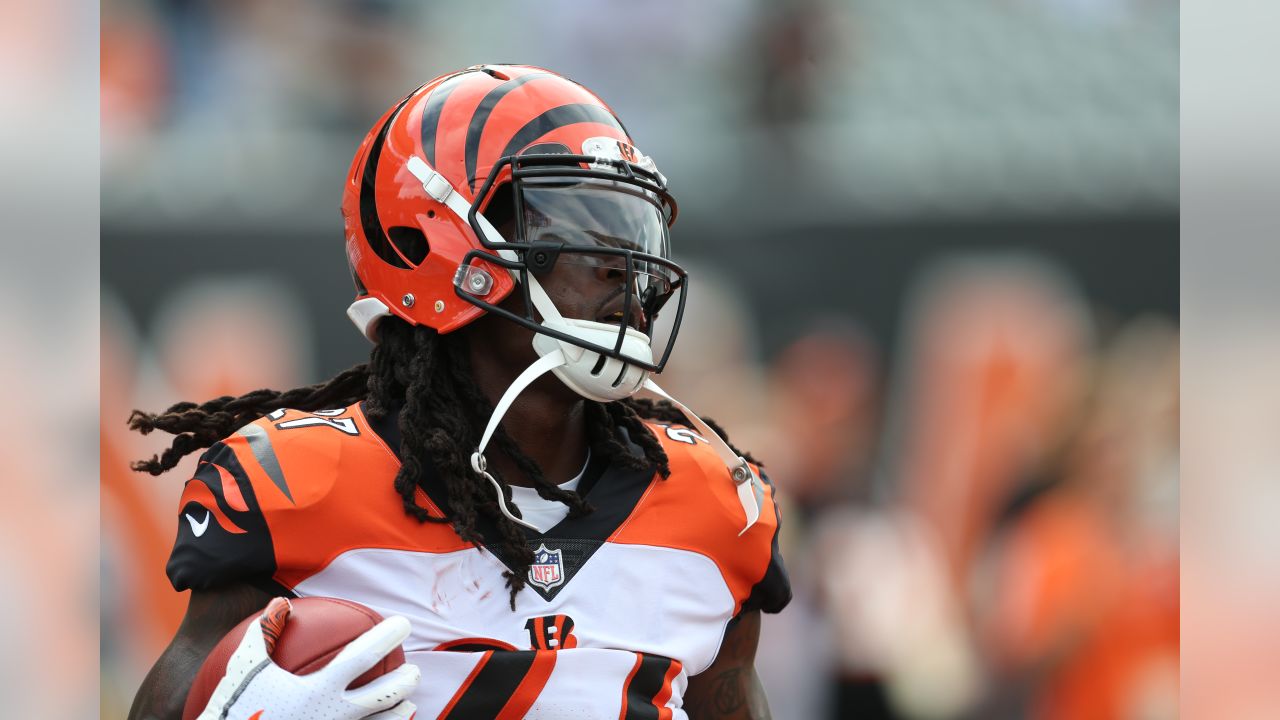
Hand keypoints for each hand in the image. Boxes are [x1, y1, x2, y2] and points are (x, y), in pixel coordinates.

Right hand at [196, 597, 419, 719]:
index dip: (386, 637)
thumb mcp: (244, 666)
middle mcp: (332, 716)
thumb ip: (264, 632)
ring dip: (398, 714)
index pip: (363, 657)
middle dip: (406, 680)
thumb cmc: (233, 708)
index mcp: (317, 689)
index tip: (403, 623)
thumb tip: (281, 602)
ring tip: (407, 704)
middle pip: (383, 696)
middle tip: (414, 670)